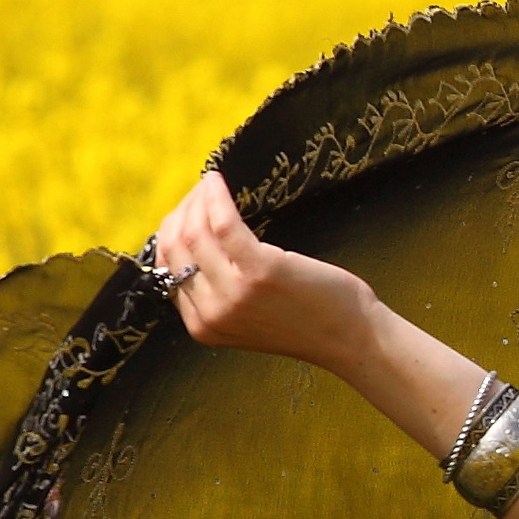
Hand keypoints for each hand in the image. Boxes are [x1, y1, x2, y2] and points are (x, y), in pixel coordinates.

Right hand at [142, 170, 381, 363]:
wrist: (350, 337)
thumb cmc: (308, 319)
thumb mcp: (249, 317)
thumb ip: (220, 292)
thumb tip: (196, 242)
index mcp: (202, 326)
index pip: (168, 267)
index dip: (174, 230)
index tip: (190, 210)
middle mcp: (211, 314)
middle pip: (176, 245)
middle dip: (183, 210)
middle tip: (201, 192)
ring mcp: (233, 294)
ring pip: (194, 232)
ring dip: (198, 199)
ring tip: (211, 184)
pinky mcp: (258, 271)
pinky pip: (222, 223)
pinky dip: (215, 196)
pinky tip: (217, 181)